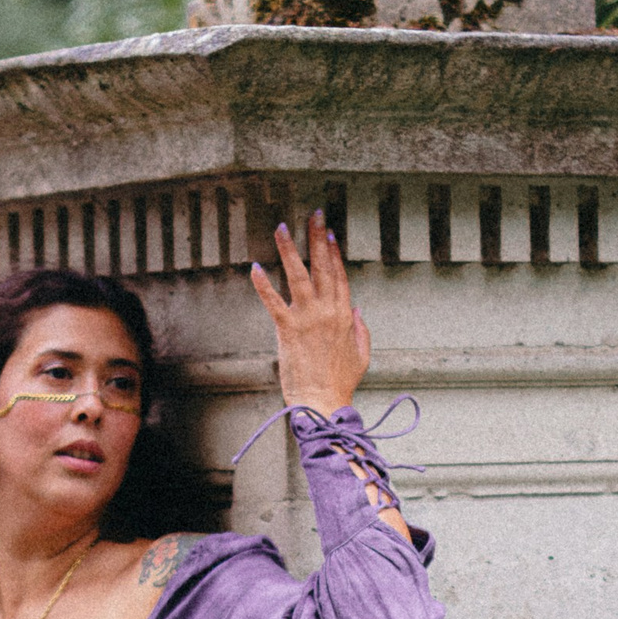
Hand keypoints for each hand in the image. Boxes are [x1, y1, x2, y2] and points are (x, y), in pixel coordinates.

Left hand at [250, 212, 369, 412]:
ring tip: (282, 229)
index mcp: (344, 315)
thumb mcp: (362, 354)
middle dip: (316, 238)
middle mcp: (327, 311)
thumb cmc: (341, 383)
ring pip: (298, 276)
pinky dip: (263, 284)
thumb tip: (357, 310)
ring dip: (290, 250)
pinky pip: (273, 302)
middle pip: (322, 267)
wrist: (324, 402)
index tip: (328, 234)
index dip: (333, 253)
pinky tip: (255, 267)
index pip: (339, 275)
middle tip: (313, 216)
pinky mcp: (288, 329)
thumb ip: (361, 329)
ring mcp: (307, 319)